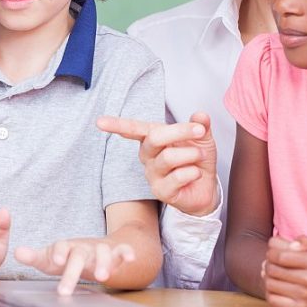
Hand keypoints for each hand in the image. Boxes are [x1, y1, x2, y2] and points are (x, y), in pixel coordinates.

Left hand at [14, 238, 135, 294]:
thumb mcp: (50, 258)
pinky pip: (121, 250)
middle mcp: (82, 247)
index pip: (60, 246)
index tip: (56, 260)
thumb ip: (35, 257)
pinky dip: (126, 253)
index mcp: (65, 247)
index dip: (58, 252)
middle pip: (78, 255)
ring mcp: (98, 249)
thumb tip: (17, 252)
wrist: (92, 248)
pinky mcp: (114, 253)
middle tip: (65, 291)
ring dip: (103, 263)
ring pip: (102, 252)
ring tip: (102, 277)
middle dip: (73, 272)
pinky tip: (130, 259)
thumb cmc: (67, 256)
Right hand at [97, 112, 218, 216]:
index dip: (116, 125)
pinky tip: (196, 173)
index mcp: (153, 138)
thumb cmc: (197, 159)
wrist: (206, 187)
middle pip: (154, 138)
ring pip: (168, 158)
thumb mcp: (202, 138)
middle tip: (200, 131)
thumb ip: (200, 125)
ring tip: (200, 156)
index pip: (133, 129)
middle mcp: (148, 156)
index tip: (99, 122)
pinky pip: (177, 177)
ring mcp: (152, 174)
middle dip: (180, 131)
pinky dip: (193, 172)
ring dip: (191, 154)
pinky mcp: (161, 191)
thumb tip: (201, 115)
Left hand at [263, 235, 306, 306]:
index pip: (279, 255)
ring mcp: (306, 297)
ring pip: (269, 283)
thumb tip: (292, 246)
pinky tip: (276, 286)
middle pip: (272, 269)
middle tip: (271, 263)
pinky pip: (272, 298)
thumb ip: (303, 241)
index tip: (272, 253)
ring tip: (273, 274)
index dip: (270, 252)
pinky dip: (269, 291)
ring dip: (266, 277)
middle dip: (267, 263)